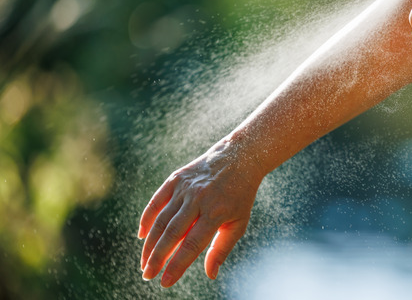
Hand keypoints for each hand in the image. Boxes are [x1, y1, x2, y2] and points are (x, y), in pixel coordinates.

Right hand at [138, 137, 262, 286]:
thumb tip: (210, 275)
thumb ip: (222, 249)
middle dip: (157, 258)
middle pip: (172, 233)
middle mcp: (198, 199)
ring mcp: (185, 188)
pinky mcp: (176, 178)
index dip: (177, 265)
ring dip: (150, 243)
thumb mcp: (239, 223)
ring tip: (144, 262)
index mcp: (216, 212)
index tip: (165, 282)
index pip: (192, 244)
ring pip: (161, 220)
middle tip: (147, 275)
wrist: (238, 158)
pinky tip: (141, 236)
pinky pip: (156, 201)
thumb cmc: (239, 196)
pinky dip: (146, 218)